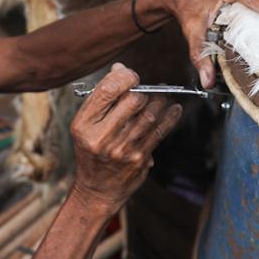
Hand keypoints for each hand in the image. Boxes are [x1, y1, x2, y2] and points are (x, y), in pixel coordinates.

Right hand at [69, 64, 182, 215]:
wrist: (97, 190)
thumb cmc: (92, 152)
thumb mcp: (86, 126)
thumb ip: (102, 98)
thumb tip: (120, 69)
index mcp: (84, 124)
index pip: (107, 90)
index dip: (125, 77)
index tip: (132, 76)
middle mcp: (101, 137)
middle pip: (132, 101)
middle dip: (143, 91)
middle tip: (148, 89)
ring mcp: (122, 149)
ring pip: (149, 115)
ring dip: (160, 102)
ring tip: (163, 96)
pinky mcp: (139, 158)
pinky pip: (159, 132)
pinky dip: (170, 117)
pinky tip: (175, 109)